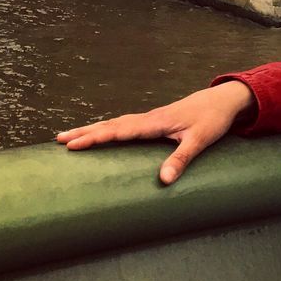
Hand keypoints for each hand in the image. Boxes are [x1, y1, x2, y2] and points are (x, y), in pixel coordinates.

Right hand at [55, 81, 256, 184]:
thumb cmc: (212, 120)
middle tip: (59, 140)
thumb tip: (163, 181)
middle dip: (85, 132)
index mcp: (155, 122)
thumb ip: (181, 159)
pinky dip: (107, 128)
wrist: (222, 100)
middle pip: (111, 125)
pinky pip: (124, 124)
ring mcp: (150, 118)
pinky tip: (99, 134)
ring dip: (93, 129)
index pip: (120, 131)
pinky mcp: (153, 121)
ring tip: (69, 137)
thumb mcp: (200, 140)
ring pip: (115, 123)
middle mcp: (148, 118)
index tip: (73, 144)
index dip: (96, 138)